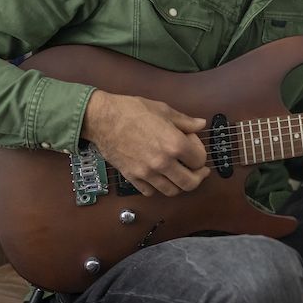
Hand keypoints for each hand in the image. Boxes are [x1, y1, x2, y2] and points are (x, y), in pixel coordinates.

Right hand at [80, 90, 209, 196]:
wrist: (102, 118)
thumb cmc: (131, 110)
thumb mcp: (164, 110)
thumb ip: (186, 121)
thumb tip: (201, 124)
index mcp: (174, 144)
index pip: (200, 161)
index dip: (200, 154)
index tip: (195, 149)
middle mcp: (163, 162)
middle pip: (189, 183)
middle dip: (197, 177)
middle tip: (198, 171)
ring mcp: (146, 173)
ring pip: (171, 191)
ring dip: (178, 184)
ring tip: (179, 174)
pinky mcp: (132, 177)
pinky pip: (150, 192)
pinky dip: (157, 187)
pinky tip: (158, 177)